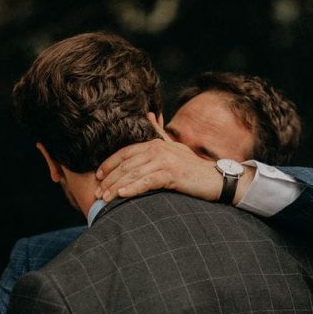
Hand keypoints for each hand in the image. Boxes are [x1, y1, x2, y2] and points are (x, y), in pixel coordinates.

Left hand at [95, 138, 222, 202]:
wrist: (215, 179)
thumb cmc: (192, 167)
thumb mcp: (175, 147)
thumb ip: (160, 133)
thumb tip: (149, 114)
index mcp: (155, 143)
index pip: (126, 152)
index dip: (110, 164)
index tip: (98, 176)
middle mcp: (158, 149)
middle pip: (126, 164)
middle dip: (110, 179)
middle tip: (98, 194)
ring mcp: (165, 161)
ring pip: (134, 174)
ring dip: (117, 187)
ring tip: (105, 199)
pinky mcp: (172, 174)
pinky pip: (147, 181)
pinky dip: (133, 188)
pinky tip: (122, 195)